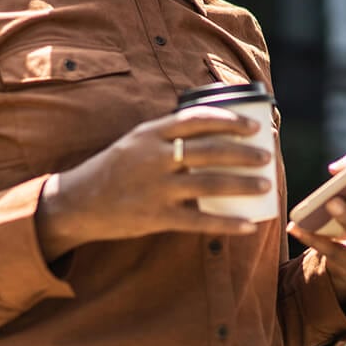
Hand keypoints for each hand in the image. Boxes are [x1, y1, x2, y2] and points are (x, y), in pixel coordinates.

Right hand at [36, 106, 271, 259]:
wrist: (78, 201)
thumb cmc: (115, 168)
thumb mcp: (136, 140)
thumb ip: (167, 135)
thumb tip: (209, 129)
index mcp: (151, 133)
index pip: (197, 119)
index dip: (229, 120)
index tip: (253, 125)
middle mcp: (155, 157)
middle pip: (209, 151)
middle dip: (243, 153)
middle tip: (266, 155)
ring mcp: (155, 188)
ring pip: (209, 183)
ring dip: (242, 184)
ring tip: (265, 184)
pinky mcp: (155, 217)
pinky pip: (198, 220)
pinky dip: (226, 223)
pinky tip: (247, 225)